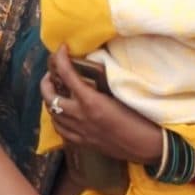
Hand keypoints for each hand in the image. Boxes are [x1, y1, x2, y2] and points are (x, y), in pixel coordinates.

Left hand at [42, 56, 158, 163]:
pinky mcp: (83, 142)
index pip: (66, 74)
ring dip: (49, 100)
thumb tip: (91, 73)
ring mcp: (79, 131)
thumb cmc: (141, 116)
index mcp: (90, 101)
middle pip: (49, 96)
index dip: (60, 59)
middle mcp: (79, 115)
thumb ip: (100, 85)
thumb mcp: (119, 94)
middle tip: (52, 73)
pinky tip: (61, 115)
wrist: (148, 146)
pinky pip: (60, 130)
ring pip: (51, 114)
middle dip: (46, 81)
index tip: (61, 49)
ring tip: (55, 92)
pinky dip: (57, 119)